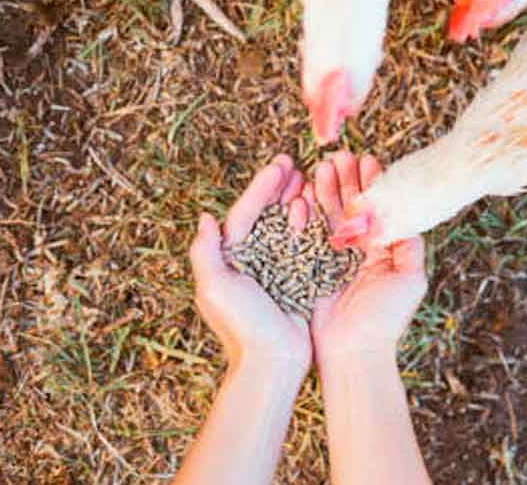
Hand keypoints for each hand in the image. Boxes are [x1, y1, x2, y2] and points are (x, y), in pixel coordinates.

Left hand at [189, 154, 311, 373]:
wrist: (271, 365)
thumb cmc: (241, 328)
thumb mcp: (215, 289)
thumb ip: (205, 253)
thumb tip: (205, 218)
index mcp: (229, 259)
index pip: (245, 213)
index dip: (261, 187)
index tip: (279, 165)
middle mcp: (251, 261)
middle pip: (265, 214)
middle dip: (278, 187)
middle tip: (293, 162)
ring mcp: (275, 269)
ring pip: (285, 225)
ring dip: (296, 199)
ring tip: (310, 176)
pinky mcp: (297, 279)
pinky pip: (305, 245)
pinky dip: (312, 224)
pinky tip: (321, 208)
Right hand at [307, 152, 426, 365]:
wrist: (352, 354)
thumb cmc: (385, 321)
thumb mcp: (410, 279)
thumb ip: (410, 244)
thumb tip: (409, 210)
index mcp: (384, 251)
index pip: (379, 209)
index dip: (373, 184)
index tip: (367, 160)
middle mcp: (359, 251)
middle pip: (353, 206)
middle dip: (347, 180)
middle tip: (340, 156)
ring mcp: (334, 258)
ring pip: (330, 214)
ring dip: (328, 189)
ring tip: (323, 166)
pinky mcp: (312, 267)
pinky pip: (310, 233)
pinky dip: (308, 211)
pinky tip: (307, 190)